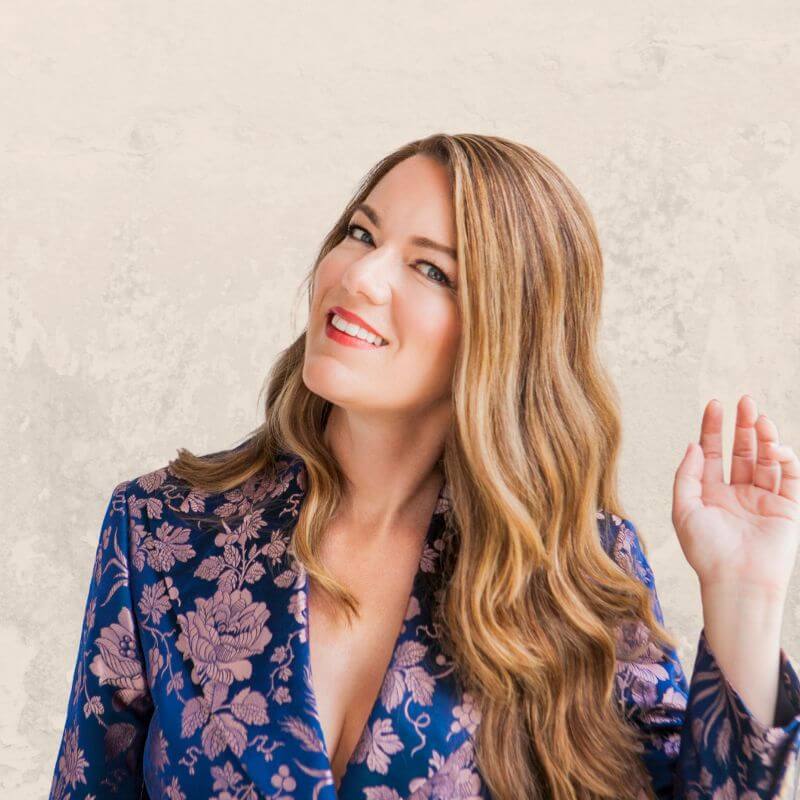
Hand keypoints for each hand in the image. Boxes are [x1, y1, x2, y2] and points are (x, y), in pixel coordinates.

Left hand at [671, 394, 799, 602]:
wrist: (736, 580)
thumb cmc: (705, 550)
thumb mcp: (684, 509)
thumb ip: (687, 475)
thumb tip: (693, 444)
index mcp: (710, 493)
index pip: (712, 452)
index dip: (713, 428)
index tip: (715, 404)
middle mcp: (737, 493)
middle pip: (742, 451)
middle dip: (743, 426)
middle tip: (745, 400)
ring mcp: (762, 500)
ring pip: (766, 460)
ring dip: (765, 438)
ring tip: (760, 419)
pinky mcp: (786, 508)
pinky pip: (789, 477)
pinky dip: (785, 459)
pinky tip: (775, 446)